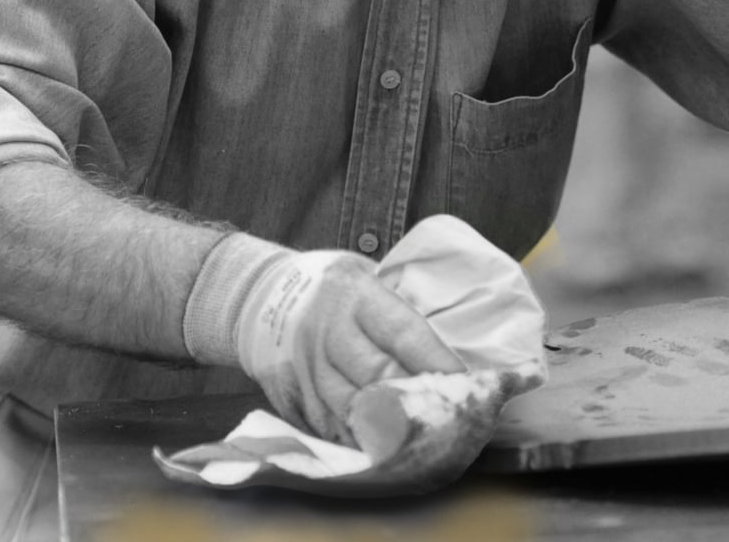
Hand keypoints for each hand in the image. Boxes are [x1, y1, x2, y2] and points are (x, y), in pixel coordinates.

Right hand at [235, 250, 465, 444]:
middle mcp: (326, 332)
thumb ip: (398, 307)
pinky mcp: (293, 400)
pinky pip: (333, 431)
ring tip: (433, 445)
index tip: (469, 384)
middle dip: (422, 403)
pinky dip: (364, 445)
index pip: (401, 332)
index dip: (436, 361)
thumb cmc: (330, 287)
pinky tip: (390, 454)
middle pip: (379, 378)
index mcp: (352, 294)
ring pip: (355, 413)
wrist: (259, 296)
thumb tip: (450, 347)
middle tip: (459, 422)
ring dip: (396, 432)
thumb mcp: (364, 275)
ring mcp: (305, 370)